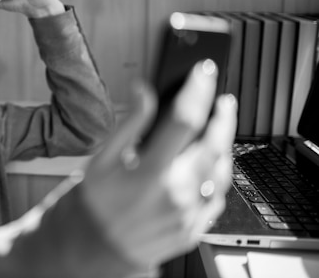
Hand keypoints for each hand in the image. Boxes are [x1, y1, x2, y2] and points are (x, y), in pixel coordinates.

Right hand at [81, 61, 237, 267]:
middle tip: (222, 101)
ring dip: (225, 145)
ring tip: (220, 129)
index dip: (198, 90)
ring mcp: (187, 215)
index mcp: (149, 173)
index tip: (204, 72)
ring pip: (222, 172)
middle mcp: (174, 194)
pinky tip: (211, 164)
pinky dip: (218, 176)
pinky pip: (218, 198)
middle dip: (222, 116)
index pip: (185, 120)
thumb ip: (130, 122)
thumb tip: (144, 91)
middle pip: (214, 144)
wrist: (95, 248)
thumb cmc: (96, 202)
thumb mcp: (102, 158)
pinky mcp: (194, 229)